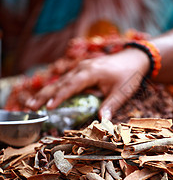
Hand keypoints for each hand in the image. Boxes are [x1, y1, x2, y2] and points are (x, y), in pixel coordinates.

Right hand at [26, 48, 149, 119]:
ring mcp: (80, 68)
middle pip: (60, 82)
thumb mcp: (122, 91)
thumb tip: (102, 121)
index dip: (59, 97)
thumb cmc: (128, 75)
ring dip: (46, 92)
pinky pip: (65, 80)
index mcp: (91, 72)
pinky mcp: (81, 70)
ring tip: (32, 104)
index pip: (71, 86)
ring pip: (60, 81)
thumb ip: (111, 105)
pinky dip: (55, 89)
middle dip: (44, 95)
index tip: (48, 108)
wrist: (133, 58)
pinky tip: (47, 97)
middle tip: (31, 107)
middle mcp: (82, 68)